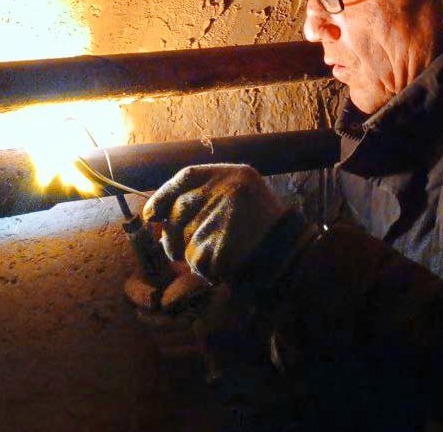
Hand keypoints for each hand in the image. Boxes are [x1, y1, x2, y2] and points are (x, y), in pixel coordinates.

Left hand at [142, 164, 286, 282]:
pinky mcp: (220, 245)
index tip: (150, 215)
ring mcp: (222, 218)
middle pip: (178, 213)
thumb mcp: (242, 195)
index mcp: (232, 174)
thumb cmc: (263, 228)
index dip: (162, 196)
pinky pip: (197, 260)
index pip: (185, 177)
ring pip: (184, 240)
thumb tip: (155, 215)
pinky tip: (227, 265)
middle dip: (173, 235)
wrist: (292, 255)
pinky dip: (206, 268)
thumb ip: (205, 197)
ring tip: (221, 254)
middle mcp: (226, 190)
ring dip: (193, 254)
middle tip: (184, 249)